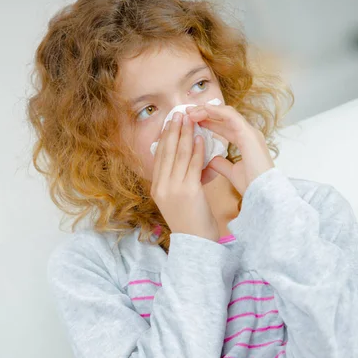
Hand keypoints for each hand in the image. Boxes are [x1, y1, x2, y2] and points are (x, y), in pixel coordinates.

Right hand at [151, 111, 219, 241]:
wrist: (196, 243)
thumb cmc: (191, 224)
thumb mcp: (176, 201)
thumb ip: (175, 182)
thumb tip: (182, 163)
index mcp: (157, 188)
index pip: (159, 157)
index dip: (165, 138)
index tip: (170, 124)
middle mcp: (161, 187)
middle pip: (167, 152)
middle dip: (173, 131)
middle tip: (178, 114)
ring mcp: (173, 188)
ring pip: (179, 155)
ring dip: (185, 134)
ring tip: (190, 120)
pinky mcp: (188, 190)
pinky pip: (193, 164)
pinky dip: (197, 149)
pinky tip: (200, 137)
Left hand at [187, 102, 274, 196]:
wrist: (264, 193)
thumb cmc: (252, 186)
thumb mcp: (232, 172)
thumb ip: (221, 164)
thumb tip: (209, 159)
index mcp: (246, 142)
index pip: (225, 127)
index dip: (209, 122)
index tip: (192, 121)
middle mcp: (249, 134)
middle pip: (225, 117)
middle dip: (206, 112)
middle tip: (187, 112)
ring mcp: (250, 133)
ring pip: (227, 113)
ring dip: (208, 110)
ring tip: (191, 111)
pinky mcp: (249, 135)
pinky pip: (231, 117)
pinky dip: (217, 112)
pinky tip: (204, 109)